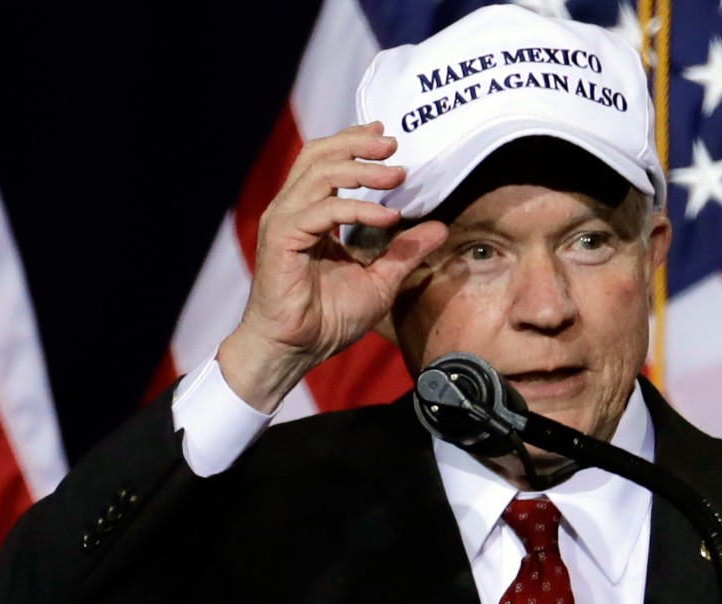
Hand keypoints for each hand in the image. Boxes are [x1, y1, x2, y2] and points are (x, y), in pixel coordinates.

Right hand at [217, 122, 446, 411]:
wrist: (296, 349)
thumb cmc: (328, 319)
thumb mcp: (380, 280)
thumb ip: (405, 251)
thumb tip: (438, 227)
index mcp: (309, 213)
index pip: (325, 161)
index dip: (353, 142)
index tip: (386, 135)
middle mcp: (292, 210)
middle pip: (318, 156)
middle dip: (357, 144)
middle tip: (394, 144)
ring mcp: (284, 222)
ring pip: (321, 175)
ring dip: (362, 170)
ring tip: (398, 175)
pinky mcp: (283, 239)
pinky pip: (323, 212)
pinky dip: (358, 209)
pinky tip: (388, 218)